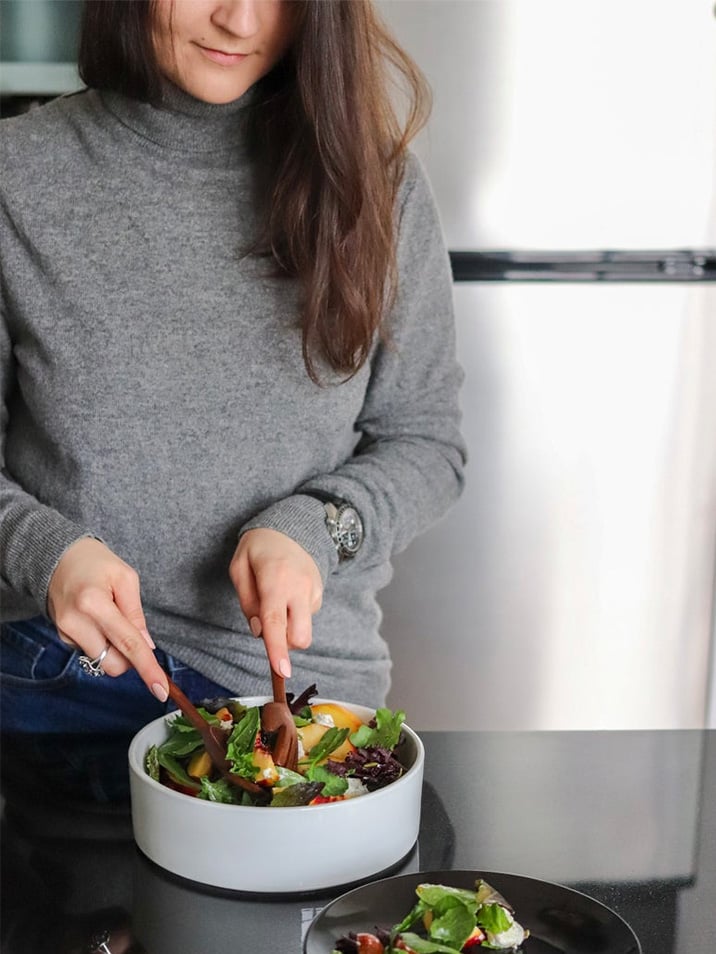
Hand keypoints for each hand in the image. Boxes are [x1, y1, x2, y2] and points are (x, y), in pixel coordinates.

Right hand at [47, 537, 167, 699]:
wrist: (57, 556)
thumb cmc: (96, 563)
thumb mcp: (125, 578)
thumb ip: (136, 614)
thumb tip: (147, 646)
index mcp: (94, 603)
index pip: (127, 643)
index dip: (147, 669)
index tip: (161, 691)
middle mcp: (75, 622)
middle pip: (113, 663)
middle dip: (130, 658)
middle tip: (131, 629)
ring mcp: (65, 632)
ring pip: (101, 661)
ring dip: (114, 648)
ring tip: (110, 617)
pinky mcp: (61, 637)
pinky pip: (90, 652)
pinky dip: (100, 642)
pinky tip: (96, 619)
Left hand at [229, 528, 322, 677]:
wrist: (291, 527)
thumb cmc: (259, 548)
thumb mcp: (239, 567)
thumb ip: (246, 601)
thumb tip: (259, 630)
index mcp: (275, 580)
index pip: (277, 622)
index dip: (277, 649)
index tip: (282, 671)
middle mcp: (299, 587)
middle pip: (299, 636)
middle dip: (284, 644)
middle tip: (268, 624)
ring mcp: (313, 591)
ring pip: (303, 630)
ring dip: (288, 627)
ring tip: (276, 600)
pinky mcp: (320, 593)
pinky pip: (306, 618)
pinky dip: (294, 615)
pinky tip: (287, 594)